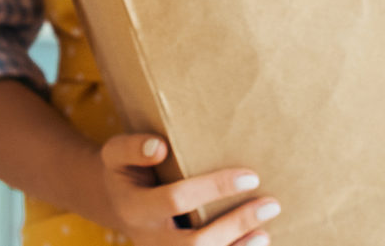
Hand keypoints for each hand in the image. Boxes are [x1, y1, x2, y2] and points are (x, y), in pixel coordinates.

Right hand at [98, 133, 278, 245]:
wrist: (114, 203)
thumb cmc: (124, 170)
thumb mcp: (116, 152)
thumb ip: (133, 148)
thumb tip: (159, 147)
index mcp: (134, 208)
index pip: (176, 199)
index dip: (213, 188)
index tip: (250, 176)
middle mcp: (148, 239)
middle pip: (195, 244)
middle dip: (235, 225)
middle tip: (270, 205)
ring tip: (265, 232)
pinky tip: (255, 242)